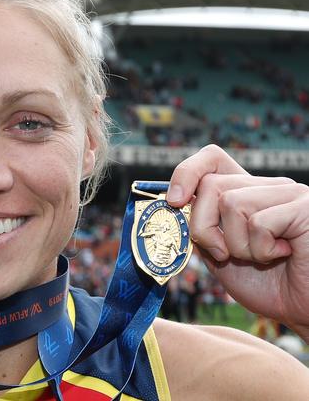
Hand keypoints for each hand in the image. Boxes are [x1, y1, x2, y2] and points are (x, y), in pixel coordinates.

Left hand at [167, 145, 308, 339]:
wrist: (304, 310)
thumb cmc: (268, 286)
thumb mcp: (221, 255)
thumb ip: (201, 229)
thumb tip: (176, 205)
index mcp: (246, 193)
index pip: (211, 159)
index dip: (187, 173)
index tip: (174, 202)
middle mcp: (267, 186)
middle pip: (211, 184)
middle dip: (203, 226)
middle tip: (224, 254)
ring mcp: (288, 193)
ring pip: (231, 202)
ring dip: (236, 244)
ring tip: (260, 257)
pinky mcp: (304, 207)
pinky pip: (258, 222)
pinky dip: (261, 249)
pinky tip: (283, 256)